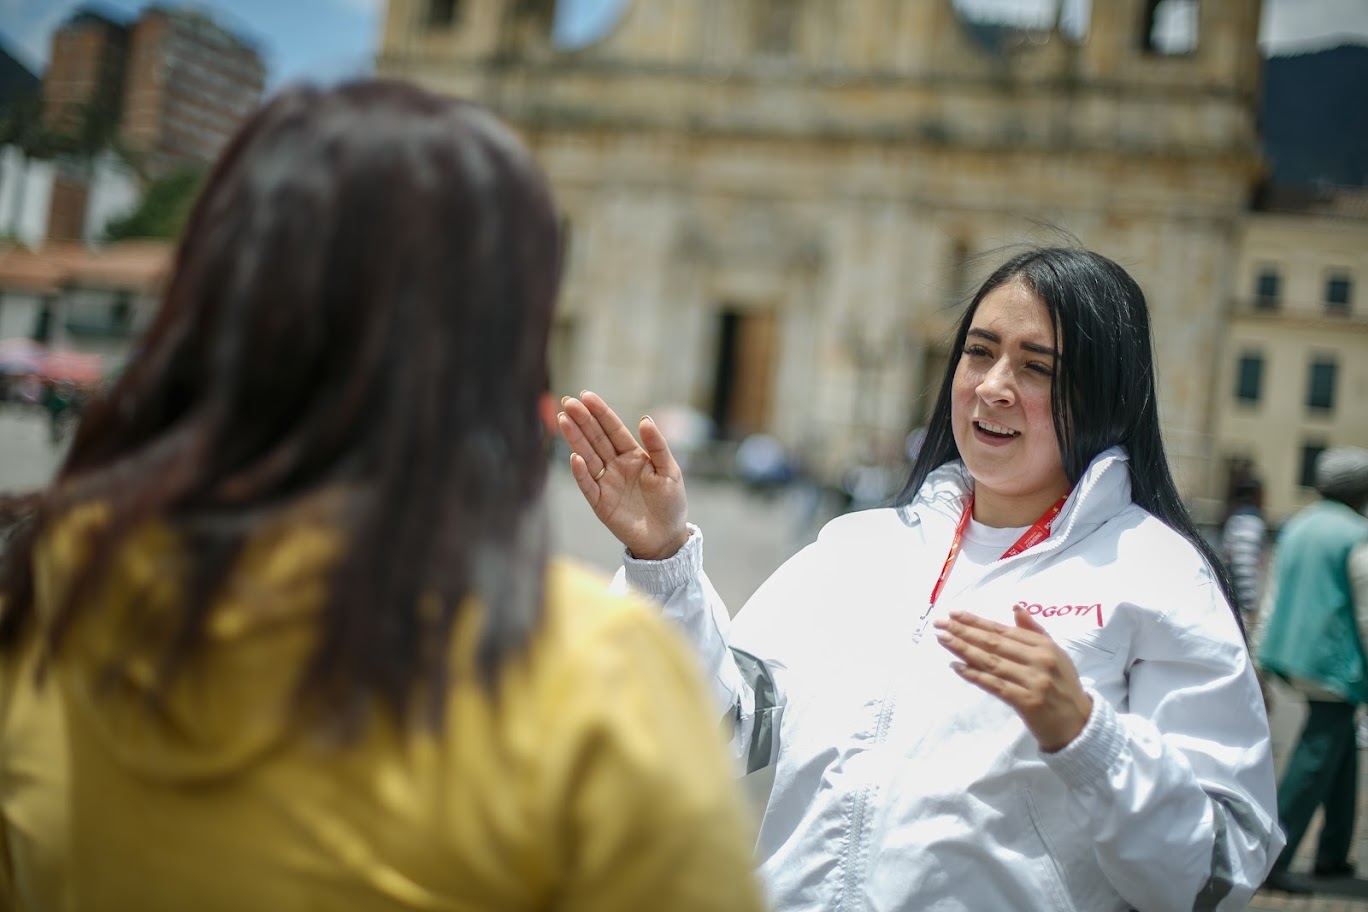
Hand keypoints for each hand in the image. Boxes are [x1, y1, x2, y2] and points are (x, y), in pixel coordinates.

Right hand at [557, 391, 689, 560]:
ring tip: (563, 420)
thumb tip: (645, 419)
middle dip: (582, 420)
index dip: (600, 413)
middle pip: (596, 439)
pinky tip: (574, 457)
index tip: (586, 396)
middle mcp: (616, 465)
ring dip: (575, 439)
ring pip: (588, 456)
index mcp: (633, 455)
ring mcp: (606, 483)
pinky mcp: (600, 503)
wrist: (666, 538)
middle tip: (567, 402)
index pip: (613, 429)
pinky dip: (581, 472)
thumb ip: (658, 446)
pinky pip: (588, 485)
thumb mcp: (670, 471)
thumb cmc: (671, 503)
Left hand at [934, 607, 1092, 751]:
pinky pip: (995, 685)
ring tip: (943, 639)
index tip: (954, 614)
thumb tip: (1015, 608)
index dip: (977, 621)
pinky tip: (957, 667)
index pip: (1003, 630)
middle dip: (964, 632)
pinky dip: (975, 675)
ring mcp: (1032, 681)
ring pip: (991, 662)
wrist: (1079, 724)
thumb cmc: (1063, 686)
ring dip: (964, 649)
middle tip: (939, 623)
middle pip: (994, 643)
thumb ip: (1034, 631)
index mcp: (1044, 645)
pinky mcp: (1026, 702)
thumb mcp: (1056, 654)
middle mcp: (1039, 660)